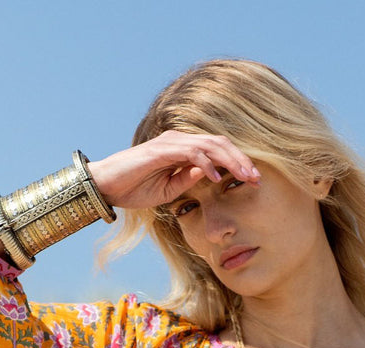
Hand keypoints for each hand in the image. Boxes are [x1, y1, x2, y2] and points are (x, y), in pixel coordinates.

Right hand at [85, 131, 260, 210]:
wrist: (106, 186)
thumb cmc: (134, 187)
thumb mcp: (169, 189)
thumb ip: (189, 179)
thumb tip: (211, 173)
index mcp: (183, 149)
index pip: (218, 151)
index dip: (239, 163)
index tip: (254, 181)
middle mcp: (180, 140)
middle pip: (220, 144)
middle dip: (242, 161)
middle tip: (258, 179)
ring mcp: (171, 143)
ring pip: (211, 145)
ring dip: (232, 161)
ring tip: (246, 177)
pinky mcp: (162, 150)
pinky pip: (191, 153)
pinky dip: (207, 164)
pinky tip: (218, 178)